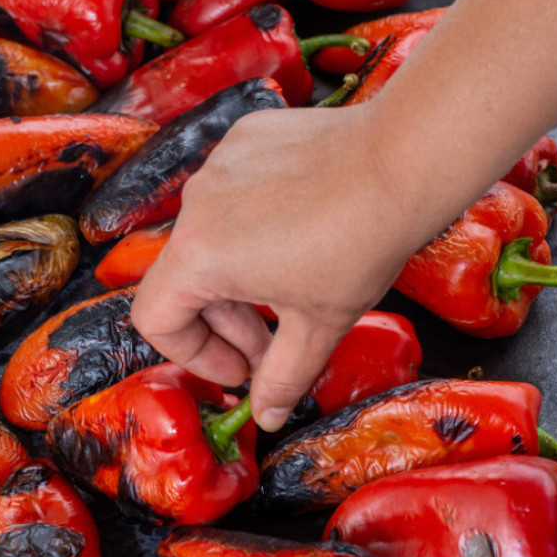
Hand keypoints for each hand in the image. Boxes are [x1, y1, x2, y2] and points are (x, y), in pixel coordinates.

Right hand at [131, 101, 441, 431]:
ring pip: (211, 237)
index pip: (156, 318)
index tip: (239, 368)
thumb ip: (282, 379)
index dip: (194, 355)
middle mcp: (196, 205)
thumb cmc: (359, 244)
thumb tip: (266, 417)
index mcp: (199, 256)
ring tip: (293, 290)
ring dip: (240, 276)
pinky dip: (255, 224)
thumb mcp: (318, 326)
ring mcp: (219, 166)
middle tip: (271, 347)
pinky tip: (303, 233)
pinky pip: (234, 195)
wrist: (401, 162)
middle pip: (186, 280)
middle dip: (226, 324)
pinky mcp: (245, 138)